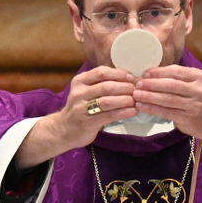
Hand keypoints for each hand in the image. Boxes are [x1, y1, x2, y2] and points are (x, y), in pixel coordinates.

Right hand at [14, 66, 135, 166]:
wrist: (64, 130)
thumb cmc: (81, 109)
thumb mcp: (85, 91)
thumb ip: (101, 84)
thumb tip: (128, 78)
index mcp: (80, 81)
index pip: (101, 72)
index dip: (119, 74)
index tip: (131, 77)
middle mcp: (79, 93)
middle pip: (107, 86)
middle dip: (125, 87)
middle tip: (137, 90)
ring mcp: (82, 108)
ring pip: (108, 101)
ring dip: (125, 100)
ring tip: (136, 100)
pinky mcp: (88, 122)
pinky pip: (109, 115)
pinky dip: (123, 112)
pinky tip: (133, 111)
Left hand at [131, 65, 201, 145]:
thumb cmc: (196, 100)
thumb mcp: (191, 84)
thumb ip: (175, 78)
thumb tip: (148, 74)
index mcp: (198, 76)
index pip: (174, 71)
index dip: (157, 72)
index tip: (144, 73)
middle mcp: (198, 89)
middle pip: (170, 85)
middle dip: (151, 84)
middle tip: (138, 84)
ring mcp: (194, 104)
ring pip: (167, 99)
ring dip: (149, 96)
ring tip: (136, 95)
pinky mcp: (188, 118)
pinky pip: (165, 112)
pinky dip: (151, 108)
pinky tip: (142, 106)